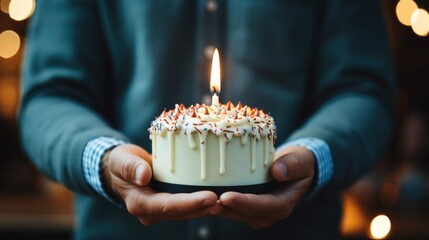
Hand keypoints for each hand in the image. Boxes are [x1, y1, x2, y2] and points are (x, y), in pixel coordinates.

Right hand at [103, 144, 217, 224]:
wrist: (120, 170)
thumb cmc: (120, 162)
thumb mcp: (120, 160)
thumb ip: (130, 167)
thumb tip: (143, 176)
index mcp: (139, 203)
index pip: (167, 206)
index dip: (190, 203)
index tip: (210, 197)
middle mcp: (151, 212)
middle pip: (181, 212)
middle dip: (203, 208)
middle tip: (226, 200)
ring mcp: (160, 211)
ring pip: (187, 212)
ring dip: (206, 209)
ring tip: (228, 201)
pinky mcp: (168, 206)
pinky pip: (187, 206)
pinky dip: (202, 203)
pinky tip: (219, 197)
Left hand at [216, 146, 314, 228]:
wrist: (298, 167)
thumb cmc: (300, 162)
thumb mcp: (301, 160)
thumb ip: (292, 165)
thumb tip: (277, 171)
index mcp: (284, 203)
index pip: (262, 206)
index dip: (244, 203)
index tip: (227, 197)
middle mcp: (272, 212)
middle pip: (247, 214)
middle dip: (227, 209)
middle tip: (208, 201)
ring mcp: (261, 212)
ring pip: (238, 214)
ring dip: (222, 209)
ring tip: (204, 200)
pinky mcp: (251, 208)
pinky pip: (235, 209)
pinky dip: (223, 204)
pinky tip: (208, 197)